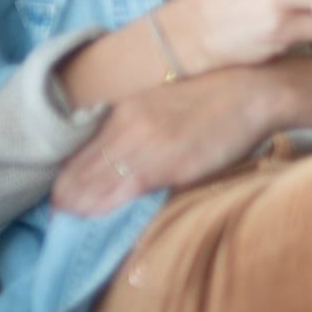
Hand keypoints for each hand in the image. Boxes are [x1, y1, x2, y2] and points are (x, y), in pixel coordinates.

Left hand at [51, 68, 285, 217]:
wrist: (252, 92)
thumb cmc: (215, 98)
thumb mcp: (164, 102)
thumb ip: (137, 126)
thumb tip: (120, 155)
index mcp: (125, 109)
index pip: (78, 148)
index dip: (65, 174)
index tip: (60, 192)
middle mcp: (128, 125)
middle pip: (79, 167)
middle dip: (65, 194)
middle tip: (58, 213)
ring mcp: (146, 144)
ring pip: (94, 182)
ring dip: (78, 204)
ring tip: (67, 220)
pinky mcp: (167, 165)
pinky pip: (121, 190)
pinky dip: (102, 206)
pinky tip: (90, 216)